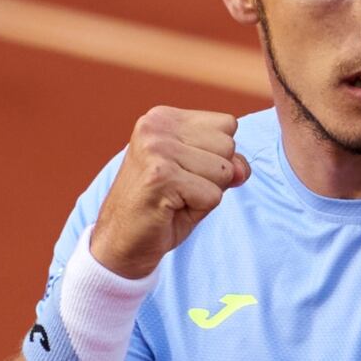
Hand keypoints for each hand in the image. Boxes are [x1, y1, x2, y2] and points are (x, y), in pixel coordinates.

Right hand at [88, 107, 251, 278]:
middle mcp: (155, 126)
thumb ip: (225, 164)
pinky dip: (199, 210)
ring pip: (223, 171)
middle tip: (178, 190)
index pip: (227, 125)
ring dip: (206, 194)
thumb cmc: (160, 208)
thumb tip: (241, 170)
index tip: (181, 173)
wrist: (119, 243)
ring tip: (174, 199)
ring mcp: (156, 149)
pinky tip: (169, 210)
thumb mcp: (198, 177)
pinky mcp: (160, 176)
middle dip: (213, 176)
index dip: (215, 157)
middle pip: (228, 146)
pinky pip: (213, 195)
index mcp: (162, 117)